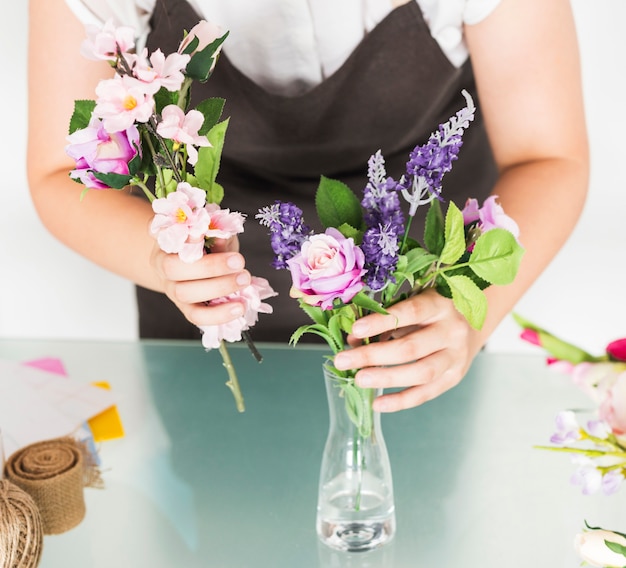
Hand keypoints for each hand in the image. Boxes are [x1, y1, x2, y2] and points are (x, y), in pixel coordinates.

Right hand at [150, 237, 251, 326]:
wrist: (200, 268)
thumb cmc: (208, 245)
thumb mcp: (214, 234)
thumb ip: (216, 235)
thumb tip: (221, 237)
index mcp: (164, 239)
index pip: (163, 233)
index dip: (181, 236)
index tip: (201, 231)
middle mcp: (162, 264)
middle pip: (173, 268)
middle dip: (209, 266)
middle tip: (239, 261)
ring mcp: (171, 289)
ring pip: (184, 294)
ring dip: (218, 288)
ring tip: (244, 280)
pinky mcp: (185, 308)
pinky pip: (197, 316)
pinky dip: (219, 314)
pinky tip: (240, 307)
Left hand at [333, 288, 481, 411]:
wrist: (473, 324)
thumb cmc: (434, 310)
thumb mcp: (413, 304)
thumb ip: (385, 319)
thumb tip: (353, 340)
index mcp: (440, 305)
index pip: (410, 312)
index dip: (382, 322)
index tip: (355, 330)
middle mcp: (452, 331)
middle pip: (411, 347)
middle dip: (373, 356)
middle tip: (343, 360)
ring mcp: (456, 356)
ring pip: (421, 372)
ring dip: (386, 378)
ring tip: (359, 380)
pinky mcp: (455, 377)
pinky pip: (426, 393)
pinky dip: (401, 401)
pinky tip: (378, 403)